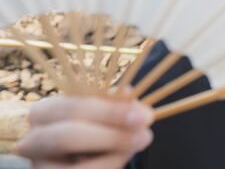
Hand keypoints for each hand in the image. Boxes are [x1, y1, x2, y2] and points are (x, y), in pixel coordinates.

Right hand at [16, 94, 153, 168]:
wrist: (78, 155)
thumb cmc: (91, 126)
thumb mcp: (102, 113)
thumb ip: (119, 109)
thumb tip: (142, 112)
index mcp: (44, 111)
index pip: (73, 107)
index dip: (109, 111)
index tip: (143, 115)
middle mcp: (33, 139)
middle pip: (68, 136)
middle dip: (111, 135)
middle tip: (146, 133)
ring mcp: (39, 166)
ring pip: (75, 167)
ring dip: (114, 154)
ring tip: (140, 143)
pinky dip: (108, 166)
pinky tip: (122, 157)